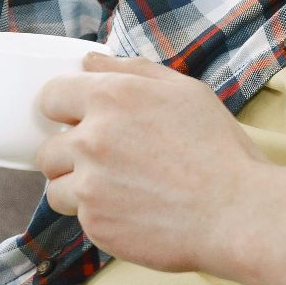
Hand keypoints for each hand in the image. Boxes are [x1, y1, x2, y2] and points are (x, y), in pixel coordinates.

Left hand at [35, 51, 270, 273]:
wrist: (237, 213)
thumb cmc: (218, 150)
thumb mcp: (185, 92)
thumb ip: (131, 71)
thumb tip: (89, 60)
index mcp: (111, 98)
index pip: (50, 97)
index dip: (63, 110)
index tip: (78, 122)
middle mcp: (91, 140)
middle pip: (47, 149)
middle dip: (70, 156)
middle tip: (108, 164)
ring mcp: (90, 185)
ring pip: (56, 188)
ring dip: (78, 190)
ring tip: (119, 192)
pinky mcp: (96, 224)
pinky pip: (79, 218)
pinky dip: (100, 217)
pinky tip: (134, 213)